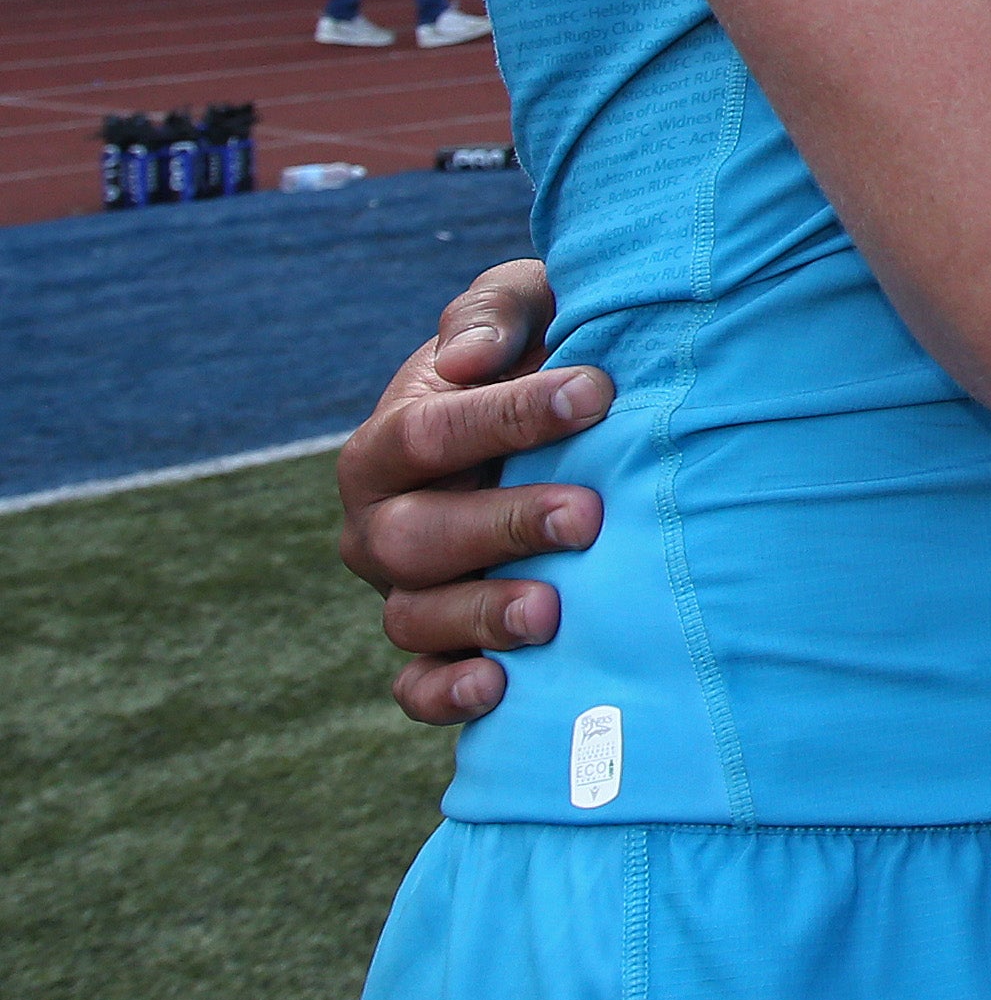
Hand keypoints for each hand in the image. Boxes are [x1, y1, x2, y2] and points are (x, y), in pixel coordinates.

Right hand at [335, 258, 608, 725]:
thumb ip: (494, 312)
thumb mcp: (526, 305)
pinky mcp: (439, 645)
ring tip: (552, 613)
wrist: (582, 424)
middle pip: (414, 537)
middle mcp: (385, 521)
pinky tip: (497, 690)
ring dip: (480, 618)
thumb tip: (472, 359)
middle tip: (587, 515)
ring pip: (414, 616)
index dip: (506, 416)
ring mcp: (407, 588)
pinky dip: (443, 694)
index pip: (428, 432)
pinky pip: (416, 686)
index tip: (595, 392)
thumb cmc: (546, 353)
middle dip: (500, 527)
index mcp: (393, 439)